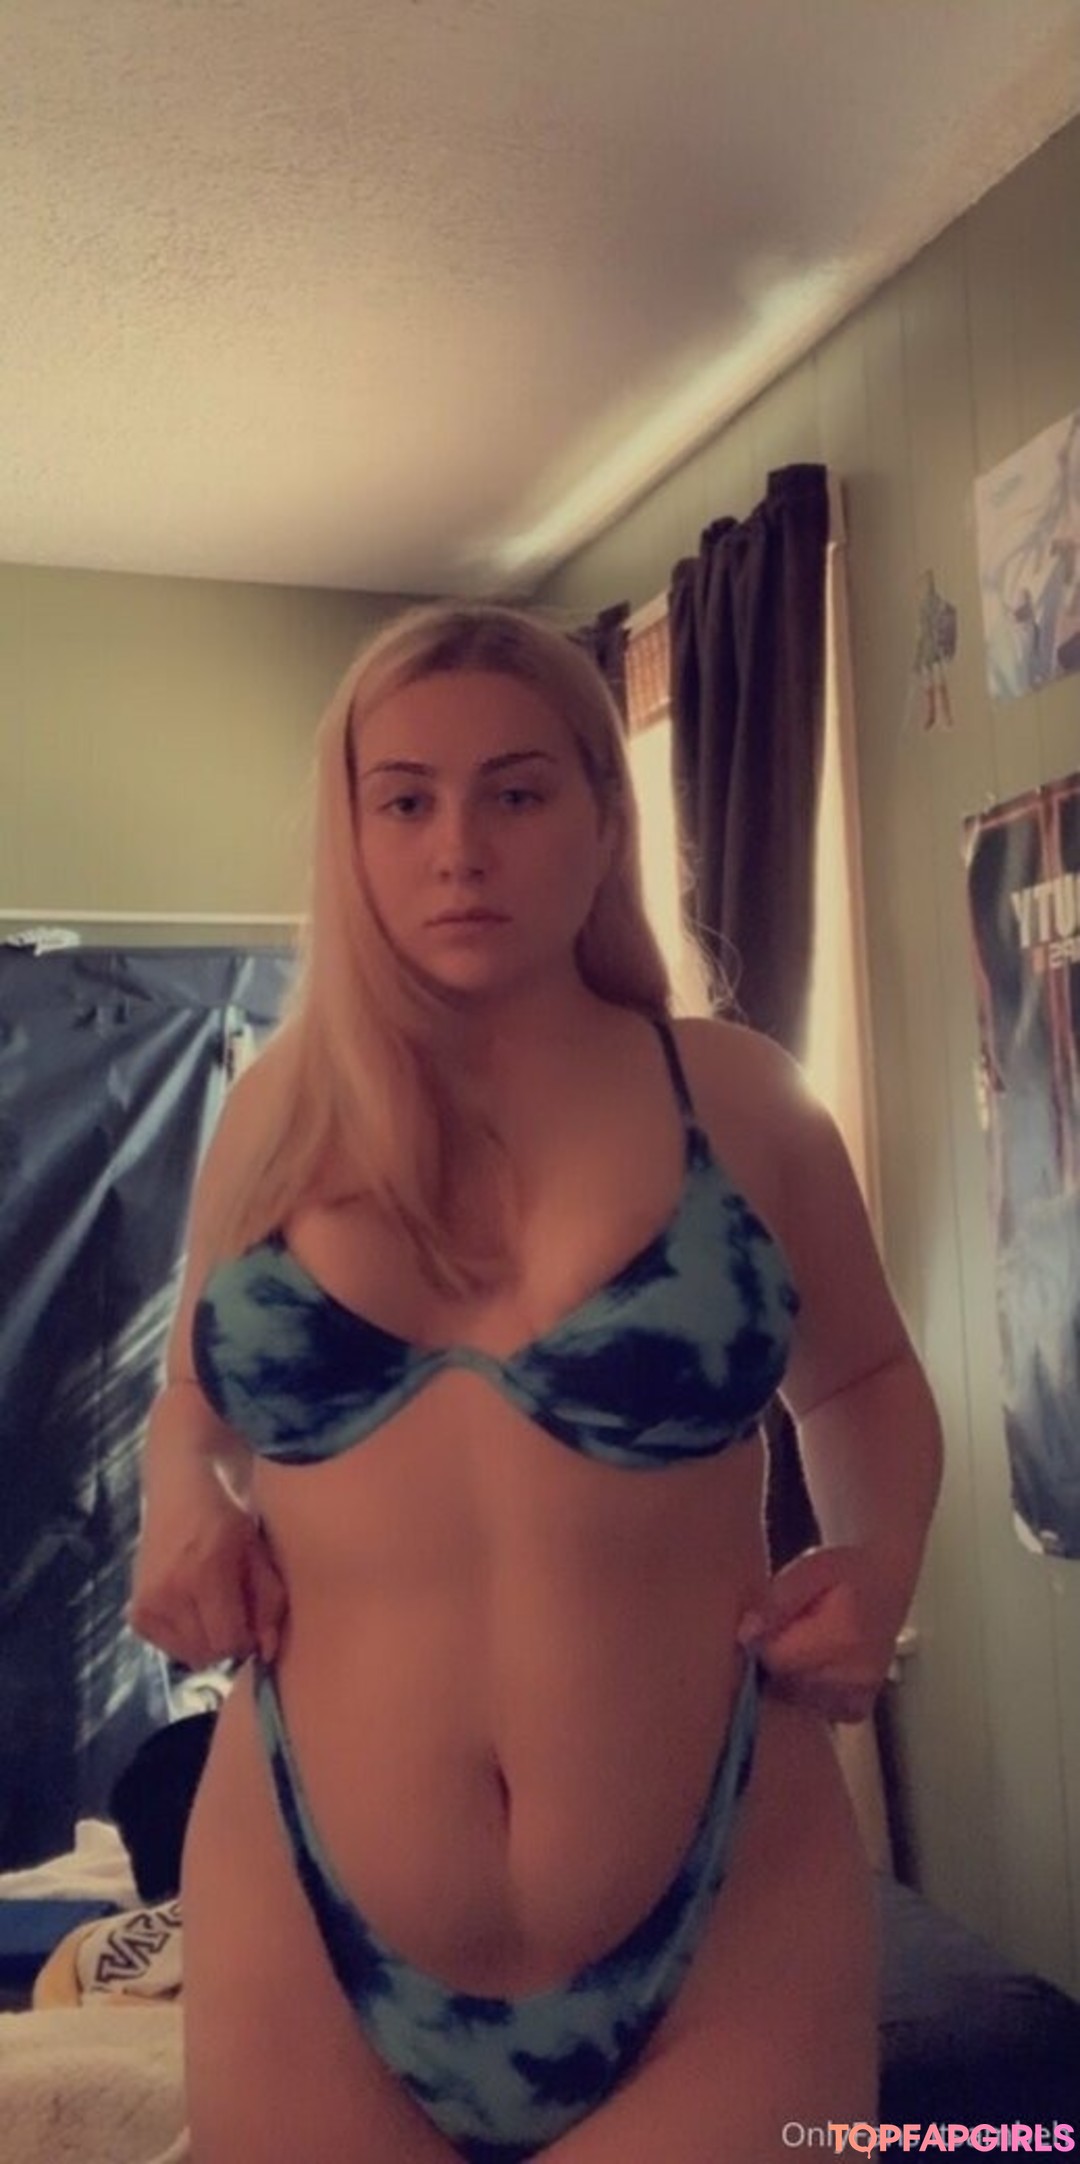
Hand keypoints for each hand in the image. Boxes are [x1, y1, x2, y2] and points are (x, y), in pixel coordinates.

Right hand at [128, 1475, 286, 1671]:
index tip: (253, 1620)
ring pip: (185, 1653)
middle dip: (228, 1641)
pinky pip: (163, 1644)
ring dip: (204, 1640)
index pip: (228, 1641)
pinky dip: (179, 1636)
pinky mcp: (135, 1606)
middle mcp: (168, 1591)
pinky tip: (189, 1608)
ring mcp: (147, 1600)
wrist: (182, 1483)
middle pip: (207, 1653)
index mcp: (204, 1574)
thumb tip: (268, 1652)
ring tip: (212, 1607)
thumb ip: (267, 1603)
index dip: (248, 1640)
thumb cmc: (228, 1513)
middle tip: (234, 1610)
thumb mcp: (258, 1552)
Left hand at [735, 1544, 902, 1722]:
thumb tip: (746, 1634)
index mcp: (842, 1636)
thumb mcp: (809, 1570)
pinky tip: (817, 1663)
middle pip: (783, 1682)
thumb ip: (776, 1601)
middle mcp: (856, 1672)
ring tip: (806, 1643)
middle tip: (792, 1630)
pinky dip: (808, 1691)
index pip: (775, 1659)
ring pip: (795, 1698)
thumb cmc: (846, 1573)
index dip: (761, 1642)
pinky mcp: (858, 1708)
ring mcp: (860, 1694)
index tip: (766, 1624)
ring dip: (789, 1676)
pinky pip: (814, 1708)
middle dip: (776, 1659)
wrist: (886, 1585)